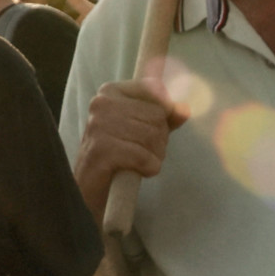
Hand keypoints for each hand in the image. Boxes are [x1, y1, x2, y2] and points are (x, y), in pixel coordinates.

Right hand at [77, 77, 182, 204]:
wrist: (90, 185)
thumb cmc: (118, 153)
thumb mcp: (142, 129)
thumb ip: (165, 117)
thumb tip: (184, 109)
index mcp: (111, 91)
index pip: (155, 90)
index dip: (164, 114)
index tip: (150, 130)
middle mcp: (102, 103)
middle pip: (157, 117)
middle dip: (159, 140)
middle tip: (143, 152)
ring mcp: (99, 125)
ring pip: (152, 137)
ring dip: (154, 156)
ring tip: (139, 162)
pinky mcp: (102, 150)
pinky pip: (144, 157)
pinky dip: (148, 168)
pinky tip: (138, 170)